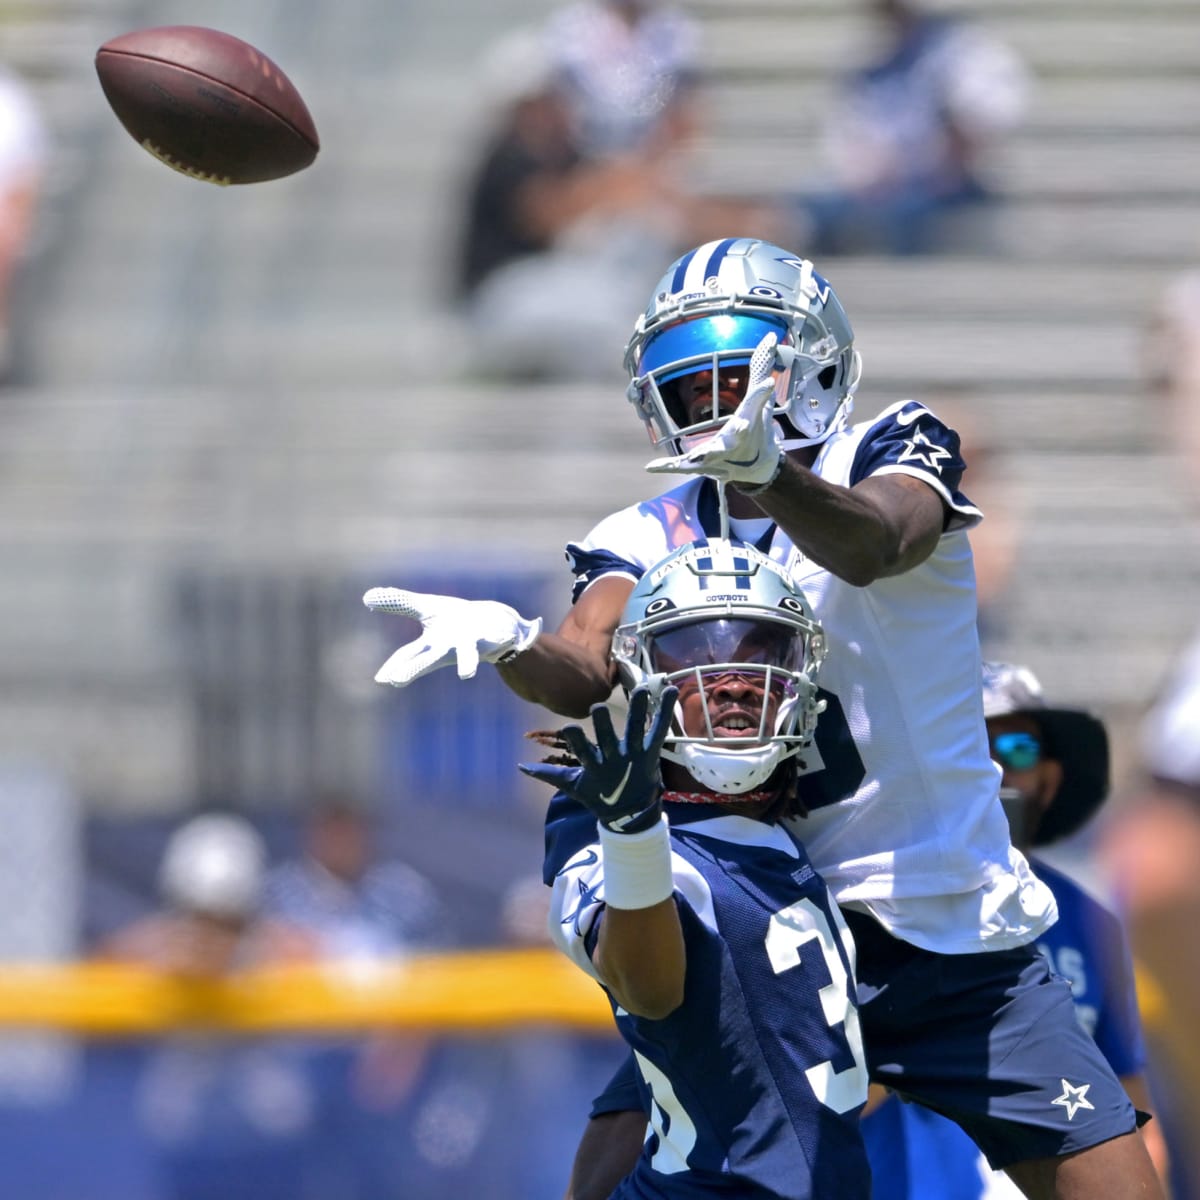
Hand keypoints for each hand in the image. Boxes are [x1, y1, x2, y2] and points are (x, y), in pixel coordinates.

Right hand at [364, 588, 541, 685]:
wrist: (492, 625)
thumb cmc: (454, 620)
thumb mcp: (426, 608)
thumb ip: (398, 603)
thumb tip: (367, 597)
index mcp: (432, 643)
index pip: (408, 654)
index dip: (395, 666)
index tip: (382, 679)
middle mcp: (450, 648)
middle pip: (429, 659)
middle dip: (414, 669)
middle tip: (397, 681)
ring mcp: (471, 645)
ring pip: (467, 656)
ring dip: (466, 663)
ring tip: (466, 674)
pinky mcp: (492, 638)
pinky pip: (497, 638)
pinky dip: (500, 638)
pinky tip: (505, 637)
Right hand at [520, 684, 678, 833]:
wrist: (631, 815)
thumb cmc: (599, 797)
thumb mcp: (574, 787)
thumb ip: (549, 775)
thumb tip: (521, 766)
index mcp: (595, 767)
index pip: (582, 751)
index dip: (576, 740)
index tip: (570, 728)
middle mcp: (615, 758)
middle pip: (607, 738)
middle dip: (603, 724)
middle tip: (598, 708)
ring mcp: (634, 755)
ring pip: (636, 729)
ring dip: (639, 709)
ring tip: (641, 689)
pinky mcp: (650, 753)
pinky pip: (658, 730)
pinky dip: (665, 711)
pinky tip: (672, 690)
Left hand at [646, 332, 785, 486]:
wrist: (757, 468)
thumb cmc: (756, 429)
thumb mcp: (759, 400)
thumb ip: (760, 369)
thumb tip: (770, 336)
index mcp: (747, 423)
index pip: (755, 405)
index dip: (760, 394)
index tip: (769, 384)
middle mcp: (733, 443)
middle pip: (732, 439)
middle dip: (733, 437)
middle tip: (738, 429)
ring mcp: (716, 458)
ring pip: (706, 458)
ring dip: (697, 458)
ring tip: (688, 458)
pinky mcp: (700, 466)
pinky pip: (682, 466)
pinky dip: (667, 466)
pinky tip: (650, 466)